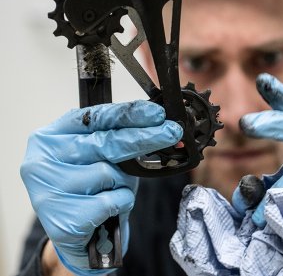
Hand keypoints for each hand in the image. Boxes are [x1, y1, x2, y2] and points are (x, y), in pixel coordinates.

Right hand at [20, 101, 182, 274]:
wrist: (80, 237)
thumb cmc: (93, 190)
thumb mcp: (103, 158)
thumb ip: (119, 139)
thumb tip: (160, 126)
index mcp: (50, 138)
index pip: (94, 118)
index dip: (129, 114)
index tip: (157, 114)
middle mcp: (42, 161)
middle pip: (105, 142)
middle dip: (145, 137)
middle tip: (172, 132)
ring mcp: (48, 190)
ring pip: (108, 173)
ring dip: (122, 183)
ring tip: (110, 192)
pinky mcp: (63, 219)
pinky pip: (111, 201)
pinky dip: (120, 204)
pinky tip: (108, 211)